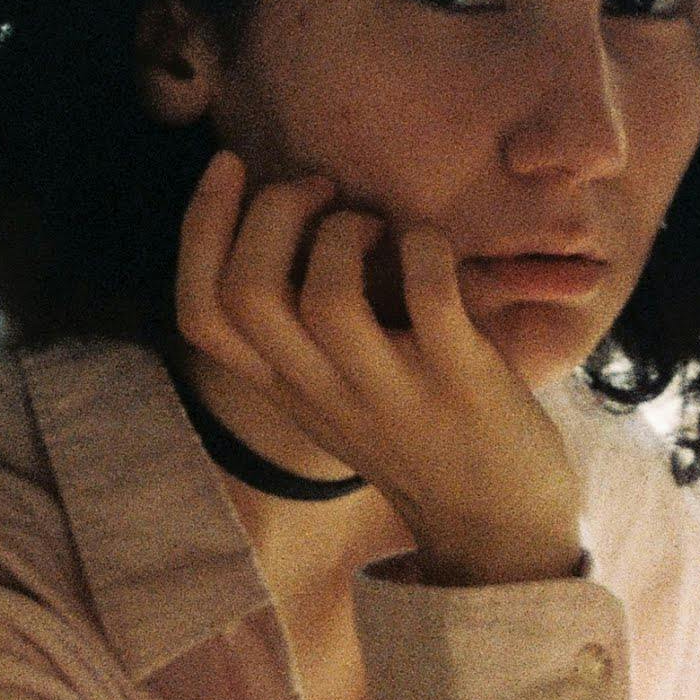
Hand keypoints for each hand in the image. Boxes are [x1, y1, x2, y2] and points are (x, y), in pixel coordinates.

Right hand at [175, 146, 584, 585]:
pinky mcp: (460, 383)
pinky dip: (426, 247)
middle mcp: (322, 393)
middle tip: (322, 193)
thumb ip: (303, 333)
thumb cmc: (420, 439)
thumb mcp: (334, 396)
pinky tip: (433, 249)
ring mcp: (389, 391)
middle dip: (271, 211)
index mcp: (284, 389)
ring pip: (324, 298)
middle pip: (246, 293)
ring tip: (376, 228)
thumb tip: (294, 220)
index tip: (233, 165)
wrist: (499, 534)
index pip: (201, 312)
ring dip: (344, 234)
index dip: (199, 226)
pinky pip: (429, 296)